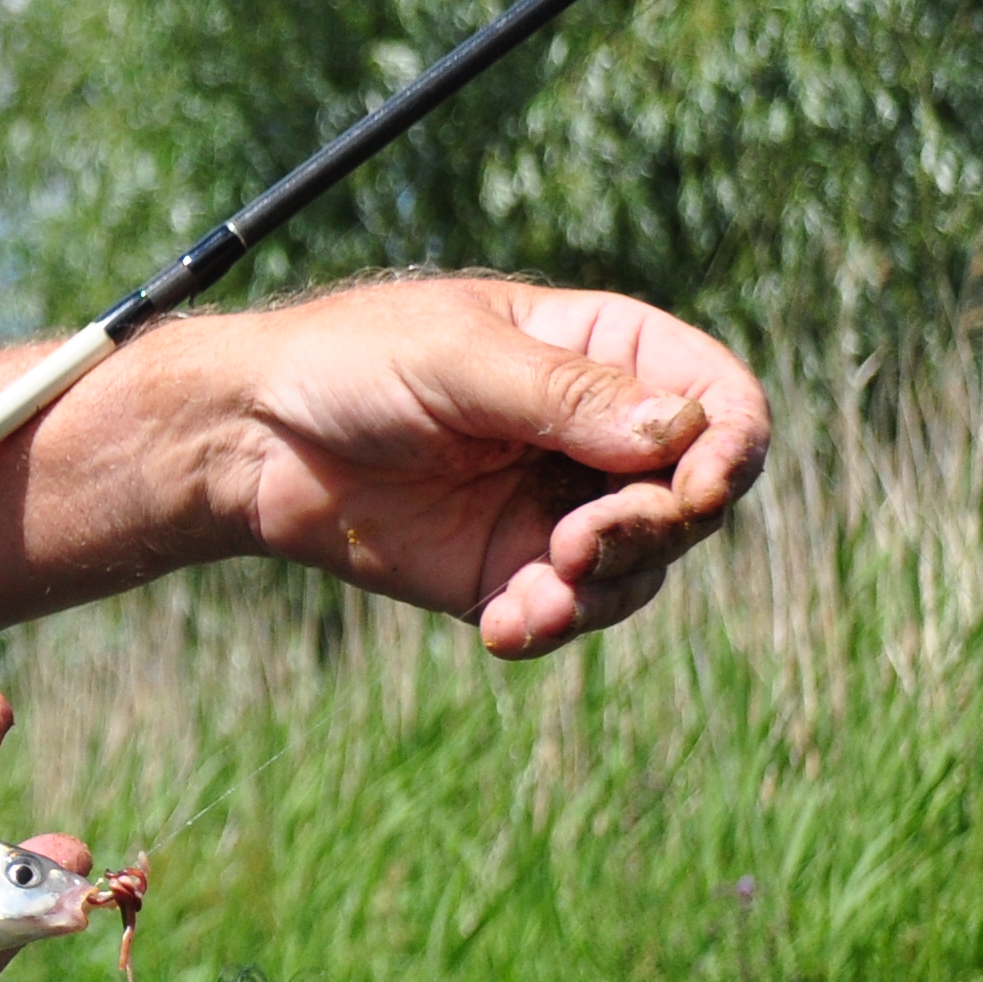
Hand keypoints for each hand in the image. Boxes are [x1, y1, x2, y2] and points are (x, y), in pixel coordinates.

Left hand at [170, 276, 770, 658]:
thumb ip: (566, 396)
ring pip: (641, 565)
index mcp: (607, 352)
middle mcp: (598, 435)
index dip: (730, 447)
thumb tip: (682, 431)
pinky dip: (551, 625)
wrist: (252, 437)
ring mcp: (559, 507)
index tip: (695, 487)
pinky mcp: (509, 571)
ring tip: (542, 588)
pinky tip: (507, 629)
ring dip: (606, 586)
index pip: (719, 401)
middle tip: (581, 543)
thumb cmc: (350, 362)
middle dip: (655, 528)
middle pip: (692, 496)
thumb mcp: (459, 359)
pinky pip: (566, 612)